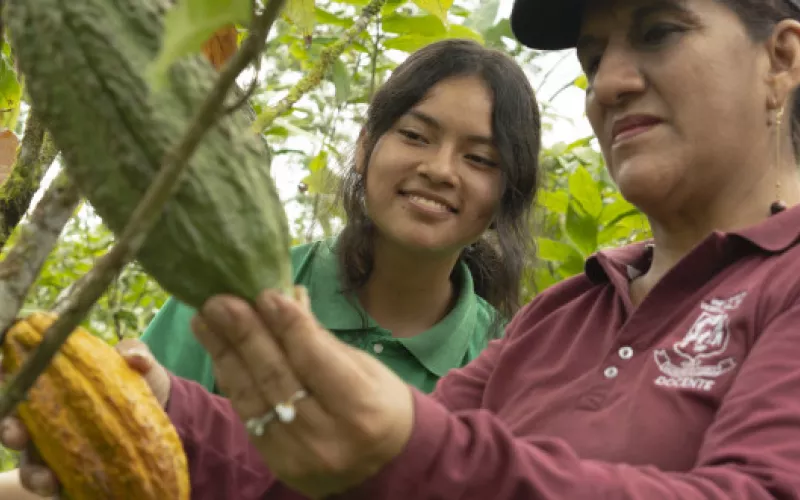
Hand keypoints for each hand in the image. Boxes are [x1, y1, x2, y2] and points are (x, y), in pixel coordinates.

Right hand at [0, 339, 170, 497]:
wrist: (162, 419)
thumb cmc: (138, 385)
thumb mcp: (139, 366)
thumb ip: (135, 353)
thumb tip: (135, 358)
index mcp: (55, 387)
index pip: (20, 380)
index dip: (7, 376)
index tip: (5, 374)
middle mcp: (47, 420)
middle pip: (14, 426)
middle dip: (9, 430)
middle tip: (17, 435)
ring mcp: (57, 450)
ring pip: (30, 464)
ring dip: (33, 472)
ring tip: (48, 479)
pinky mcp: (72, 475)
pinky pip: (56, 487)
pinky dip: (56, 489)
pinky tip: (64, 491)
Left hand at [190, 287, 414, 498]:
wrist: (385, 466)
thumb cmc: (380, 405)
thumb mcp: (364, 367)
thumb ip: (320, 339)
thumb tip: (284, 298)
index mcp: (361, 408)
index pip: (314, 359)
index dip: (286, 324)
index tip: (264, 293)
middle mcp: (328, 437)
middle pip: (277, 378)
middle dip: (245, 334)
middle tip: (220, 300)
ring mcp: (298, 456)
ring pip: (253, 397)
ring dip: (225, 353)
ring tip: (205, 319)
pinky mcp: (278, 464)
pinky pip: (247, 415)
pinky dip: (231, 379)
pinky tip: (219, 351)